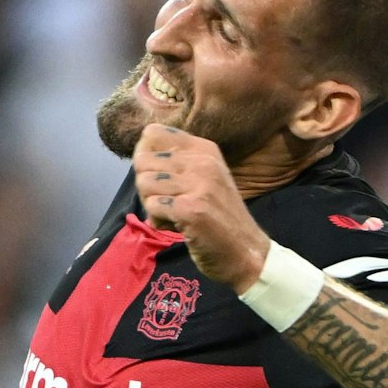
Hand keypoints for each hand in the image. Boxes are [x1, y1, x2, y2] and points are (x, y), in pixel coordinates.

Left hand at [133, 125, 270, 288]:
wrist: (248, 254)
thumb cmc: (221, 218)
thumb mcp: (206, 178)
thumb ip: (178, 162)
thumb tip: (139, 153)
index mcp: (205, 150)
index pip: (153, 134)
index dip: (145, 156)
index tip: (160, 178)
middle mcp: (204, 162)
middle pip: (142, 160)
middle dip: (147, 185)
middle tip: (169, 202)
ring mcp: (199, 185)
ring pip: (143, 183)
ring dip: (152, 205)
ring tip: (175, 216)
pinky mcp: (191, 209)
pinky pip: (152, 206)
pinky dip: (159, 221)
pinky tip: (178, 228)